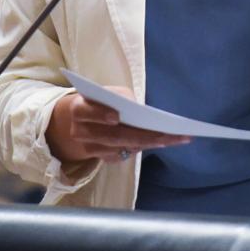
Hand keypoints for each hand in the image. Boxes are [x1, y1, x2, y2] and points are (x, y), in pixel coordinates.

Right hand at [45, 86, 189, 163]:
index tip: (116, 116)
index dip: (100, 114)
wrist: (82, 118)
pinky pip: (121, 156)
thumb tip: (142, 114)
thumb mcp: (109, 93)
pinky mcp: (100, 158)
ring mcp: (89, 148)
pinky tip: (161, 143)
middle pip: (111, 136)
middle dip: (140, 136)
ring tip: (170, 138)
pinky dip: (140, 149)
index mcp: (79, 108)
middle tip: (165, 134)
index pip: (86, 112)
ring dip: (145, 144)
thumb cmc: (102, 100)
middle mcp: (80, 131)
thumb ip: (121, 99)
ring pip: (118, 149)